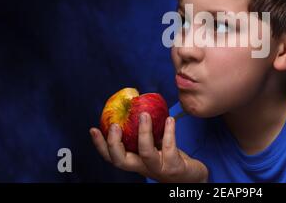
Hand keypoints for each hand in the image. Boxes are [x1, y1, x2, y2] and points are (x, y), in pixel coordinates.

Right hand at [89, 113, 207, 182]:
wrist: (192, 178)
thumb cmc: (172, 159)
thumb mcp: (155, 146)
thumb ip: (147, 133)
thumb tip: (140, 108)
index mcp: (136, 161)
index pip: (112, 157)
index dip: (101, 145)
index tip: (93, 129)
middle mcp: (143, 167)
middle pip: (121, 160)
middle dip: (114, 143)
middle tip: (115, 125)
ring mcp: (158, 169)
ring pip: (146, 153)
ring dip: (144, 133)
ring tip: (144, 114)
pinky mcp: (174, 167)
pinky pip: (170, 148)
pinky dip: (169, 132)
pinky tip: (170, 119)